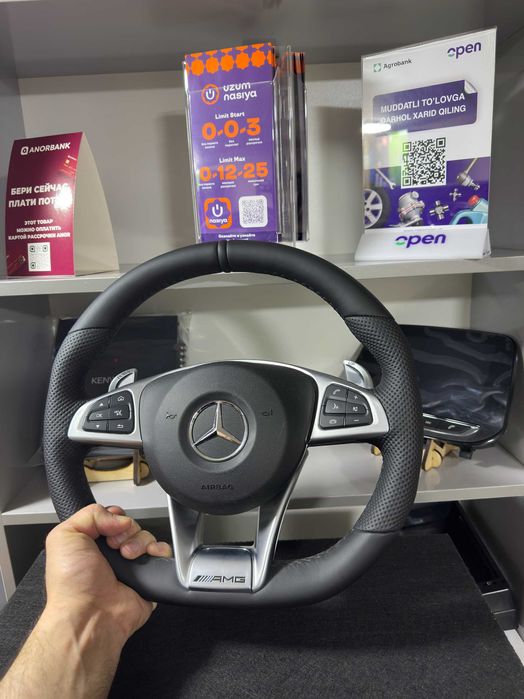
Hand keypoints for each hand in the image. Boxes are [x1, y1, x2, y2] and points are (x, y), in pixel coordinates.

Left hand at [44, 503, 171, 645]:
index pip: (112, 518)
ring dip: (140, 541)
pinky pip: (163, 555)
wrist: (89, 615)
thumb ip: (90, 514)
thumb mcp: (65, 536)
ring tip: (128, 557)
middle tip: (115, 546)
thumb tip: (118, 517)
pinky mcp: (148, 578)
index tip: (109, 528)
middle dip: (127, 530)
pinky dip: (160, 550)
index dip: (114, 517)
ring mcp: (131, 566)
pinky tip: (149, 555)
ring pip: (147, 537)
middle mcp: (112, 555)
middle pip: (132, 525)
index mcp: (91, 544)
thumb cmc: (71, 585)